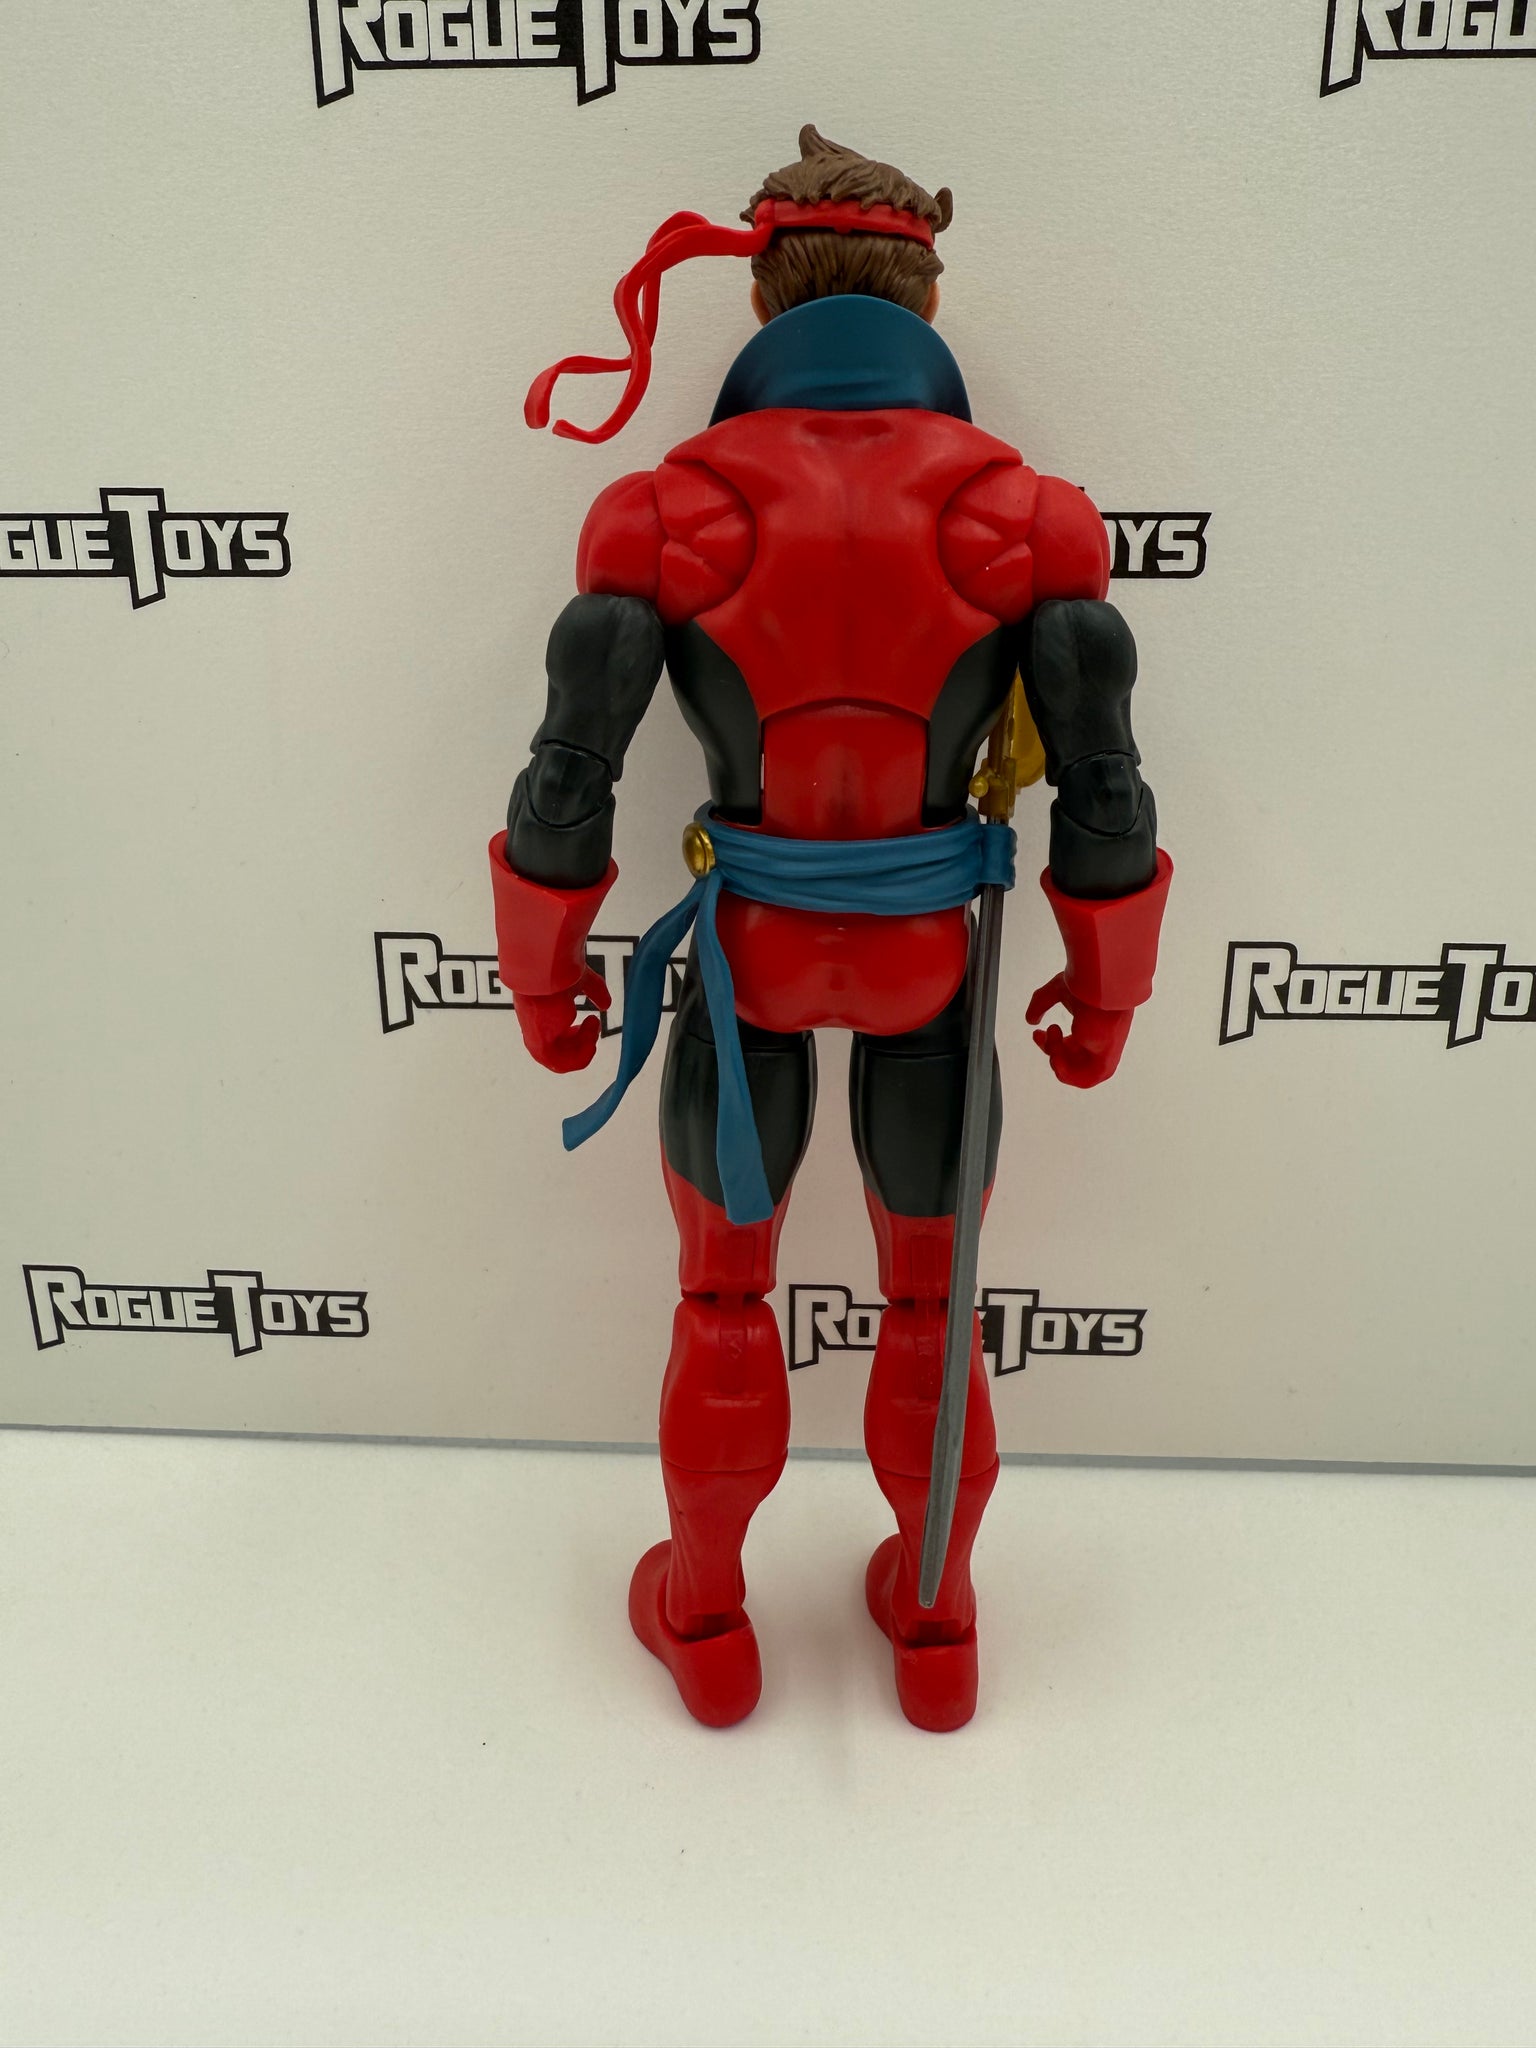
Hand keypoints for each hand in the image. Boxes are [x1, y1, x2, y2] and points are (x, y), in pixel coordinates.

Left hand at [512, 965, 610, 1072]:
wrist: (546, 969)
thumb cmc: (557, 969)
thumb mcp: (581, 982)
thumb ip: (595, 992)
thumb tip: (606, 1004)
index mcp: (540, 1015)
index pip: (555, 1038)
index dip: (577, 1035)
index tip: (590, 1021)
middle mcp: (535, 1028)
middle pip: (559, 1052)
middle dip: (582, 1044)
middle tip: (594, 1025)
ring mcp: (536, 1038)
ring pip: (562, 1061)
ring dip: (585, 1048)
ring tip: (593, 1027)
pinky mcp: (540, 1045)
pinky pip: (563, 1064)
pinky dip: (583, 1054)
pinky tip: (590, 1033)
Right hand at [1026, 973, 1132, 1088]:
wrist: (1102, 990)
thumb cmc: (1087, 986)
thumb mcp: (1056, 992)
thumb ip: (1040, 1004)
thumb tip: (1030, 1020)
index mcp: (1092, 1030)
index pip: (1069, 1047)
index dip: (1049, 1044)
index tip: (1037, 1033)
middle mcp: (1099, 1044)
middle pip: (1070, 1061)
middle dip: (1051, 1050)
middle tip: (1042, 1034)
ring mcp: (1104, 1055)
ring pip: (1075, 1073)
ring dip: (1057, 1058)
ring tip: (1055, 1038)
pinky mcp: (1105, 1064)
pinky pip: (1084, 1081)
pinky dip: (1065, 1071)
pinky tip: (1057, 1053)